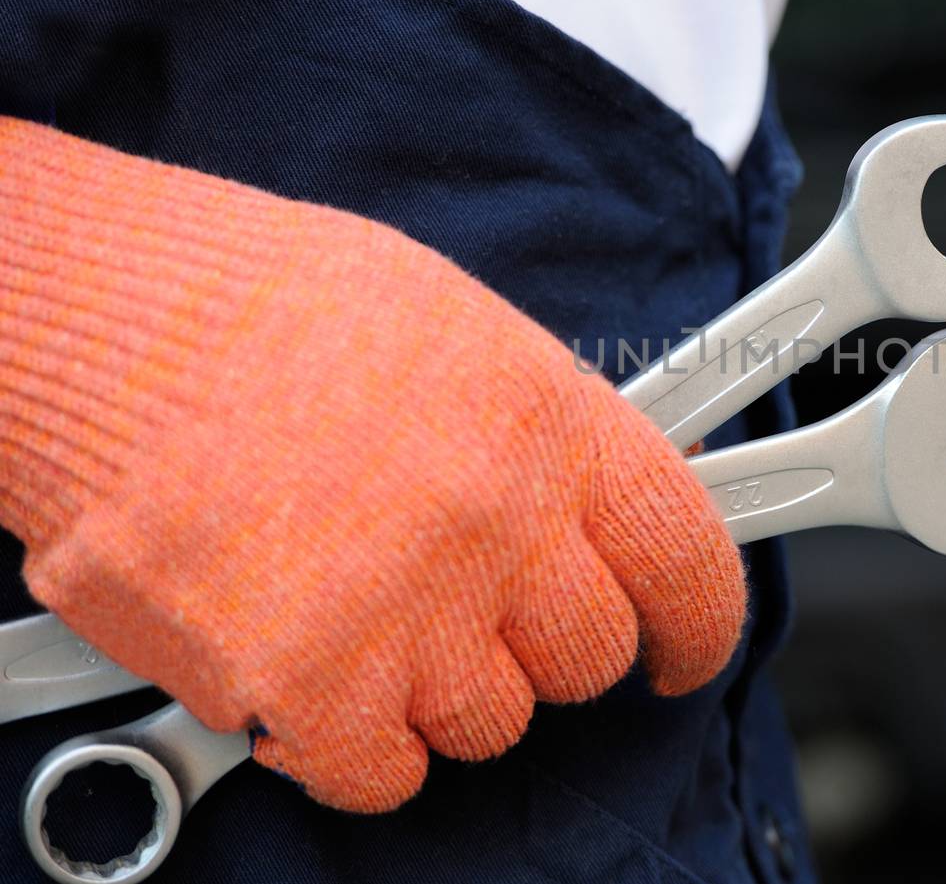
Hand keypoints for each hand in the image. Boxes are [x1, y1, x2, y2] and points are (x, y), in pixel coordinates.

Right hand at [0, 117, 744, 811]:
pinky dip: (350, 740)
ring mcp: (410, 609)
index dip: (699, 621)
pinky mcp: (312, 686)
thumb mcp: (456, 332)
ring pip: (488, 721)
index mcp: (551, 422)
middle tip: (467, 604)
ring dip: (433, 685)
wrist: (109, 327)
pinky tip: (307, 663)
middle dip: (538, 646)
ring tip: (354, 597)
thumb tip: (593, 511)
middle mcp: (500, 520)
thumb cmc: (268, 309)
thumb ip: (541, 435)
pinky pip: (385, 772)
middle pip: (586, 658)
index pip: (686, 556)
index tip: (681, 650)